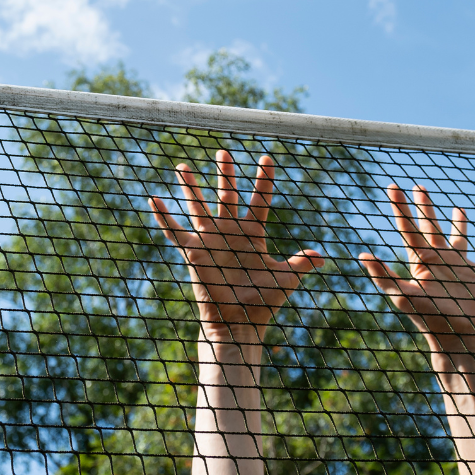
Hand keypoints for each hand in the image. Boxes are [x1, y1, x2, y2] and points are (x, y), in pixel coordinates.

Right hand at [149, 150, 324, 343]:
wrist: (238, 322)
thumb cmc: (263, 302)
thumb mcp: (285, 279)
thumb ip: (300, 264)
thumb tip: (320, 257)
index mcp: (252, 234)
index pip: (259, 201)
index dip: (263, 180)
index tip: (267, 158)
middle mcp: (230, 232)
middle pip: (227, 195)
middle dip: (226, 174)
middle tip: (224, 152)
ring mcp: (210, 240)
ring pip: (199, 207)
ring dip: (191, 187)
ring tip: (183, 166)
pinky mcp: (194, 252)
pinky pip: (175, 232)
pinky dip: (164, 217)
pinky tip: (153, 200)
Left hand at [359, 186, 474, 355]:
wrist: (458, 340)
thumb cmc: (429, 319)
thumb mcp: (403, 296)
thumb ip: (383, 276)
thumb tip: (361, 255)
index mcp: (420, 261)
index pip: (407, 228)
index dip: (399, 207)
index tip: (392, 186)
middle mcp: (439, 260)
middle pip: (429, 226)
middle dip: (424, 207)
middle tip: (419, 187)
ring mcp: (459, 267)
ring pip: (457, 238)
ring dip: (458, 223)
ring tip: (458, 208)